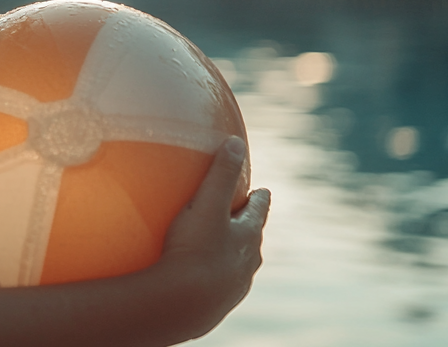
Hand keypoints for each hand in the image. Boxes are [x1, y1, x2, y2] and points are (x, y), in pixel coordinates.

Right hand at [149, 137, 270, 341]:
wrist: (184, 304)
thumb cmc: (196, 250)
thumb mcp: (207, 204)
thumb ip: (221, 173)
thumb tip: (236, 142)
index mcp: (248, 236)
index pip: (258, 211)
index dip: (260, 199)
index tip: (263, 191)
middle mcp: (248, 262)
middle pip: (253, 239)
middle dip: (250, 226)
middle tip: (244, 215)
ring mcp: (235, 286)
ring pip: (241, 265)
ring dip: (235, 254)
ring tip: (225, 248)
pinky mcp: (218, 305)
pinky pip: (222, 285)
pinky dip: (218, 276)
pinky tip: (205, 279)